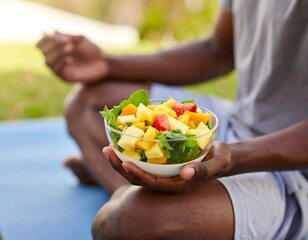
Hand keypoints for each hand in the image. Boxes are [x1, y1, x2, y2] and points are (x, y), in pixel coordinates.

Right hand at [36, 32, 108, 82]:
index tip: (54, 35)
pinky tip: (70, 59)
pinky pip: (57, 71)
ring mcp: (59, 69)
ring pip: (48, 62)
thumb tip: (52, 31)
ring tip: (69, 48)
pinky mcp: (65, 78)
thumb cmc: (92, 51)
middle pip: (43, 52)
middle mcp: (55, 59)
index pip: (40, 44)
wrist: (103, 64)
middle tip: (67, 40)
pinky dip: (61, 63)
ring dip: (57, 53)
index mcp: (56, 49)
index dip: (45, 39)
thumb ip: (67, 36)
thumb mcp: (80, 40)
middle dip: (53, 45)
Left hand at [103, 142, 231, 192]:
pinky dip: (131, 154)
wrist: (221, 156)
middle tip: (107, 151)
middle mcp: (168, 181)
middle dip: (120, 167)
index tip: (124, 163)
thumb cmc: (221, 158)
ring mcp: (164, 174)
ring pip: (138, 171)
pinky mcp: (163, 165)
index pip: (153, 184)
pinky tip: (123, 143)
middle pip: (139, 179)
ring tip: (108, 147)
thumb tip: (186, 173)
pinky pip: (143, 162)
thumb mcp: (219, 162)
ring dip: (121, 161)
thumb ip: (204, 169)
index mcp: (179, 184)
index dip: (138, 175)